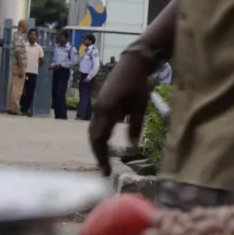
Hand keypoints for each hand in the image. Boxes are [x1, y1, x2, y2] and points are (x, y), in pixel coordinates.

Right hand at [88, 49, 157, 168]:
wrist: (133, 63)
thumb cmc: (139, 84)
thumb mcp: (140, 107)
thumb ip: (135, 127)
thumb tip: (132, 147)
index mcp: (107, 111)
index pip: (100, 140)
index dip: (102, 157)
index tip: (106, 171)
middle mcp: (98, 110)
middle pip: (93, 137)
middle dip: (98, 154)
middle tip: (105, 169)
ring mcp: (98, 105)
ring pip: (93, 130)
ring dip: (97, 145)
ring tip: (105, 159)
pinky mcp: (101, 103)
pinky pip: (96, 123)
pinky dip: (99, 135)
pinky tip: (106, 143)